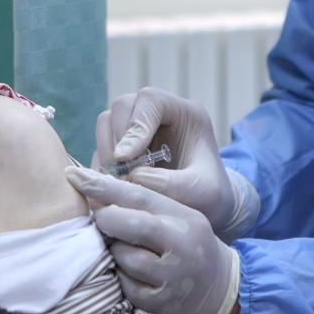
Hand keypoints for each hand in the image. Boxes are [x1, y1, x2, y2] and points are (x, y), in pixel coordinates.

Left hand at [66, 166, 239, 313]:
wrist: (222, 293)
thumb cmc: (189, 247)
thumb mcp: (179, 219)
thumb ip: (145, 205)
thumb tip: (96, 188)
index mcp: (184, 217)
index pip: (140, 195)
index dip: (103, 184)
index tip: (74, 175)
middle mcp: (181, 244)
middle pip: (132, 224)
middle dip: (106, 219)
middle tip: (96, 218)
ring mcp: (173, 276)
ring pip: (125, 258)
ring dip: (113, 253)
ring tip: (121, 251)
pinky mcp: (162, 303)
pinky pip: (125, 286)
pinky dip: (121, 278)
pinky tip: (130, 276)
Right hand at [97, 87, 258, 241]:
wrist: (206, 213)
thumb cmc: (212, 199)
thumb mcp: (203, 194)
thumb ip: (173, 185)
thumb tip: (134, 176)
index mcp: (186, 113)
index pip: (151, 100)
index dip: (135, 125)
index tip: (126, 158)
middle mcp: (159, 114)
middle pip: (122, 107)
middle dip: (117, 142)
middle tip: (120, 175)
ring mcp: (139, 128)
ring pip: (106, 123)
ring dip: (106, 153)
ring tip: (118, 183)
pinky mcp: (123, 146)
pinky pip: (101, 145)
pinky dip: (102, 166)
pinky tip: (114, 187)